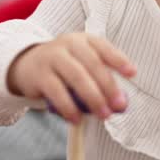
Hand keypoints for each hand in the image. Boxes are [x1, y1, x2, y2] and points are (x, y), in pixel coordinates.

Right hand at [7, 33, 135, 122]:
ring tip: (103, 115)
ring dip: (93, 97)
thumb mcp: (81, 64)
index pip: (103, 47)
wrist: (27, 64)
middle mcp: (68, 44)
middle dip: (108, 86)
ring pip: (76, 76)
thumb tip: (121, 105)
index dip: (118, 59)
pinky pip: (56, 91)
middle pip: (93, 63)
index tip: (132, 73)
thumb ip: (100, 79)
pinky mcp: (40, 75)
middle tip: (119, 105)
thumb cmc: (64, 67)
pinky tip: (77, 119)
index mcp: (83, 40)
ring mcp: (52, 57)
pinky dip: (68, 107)